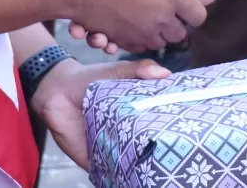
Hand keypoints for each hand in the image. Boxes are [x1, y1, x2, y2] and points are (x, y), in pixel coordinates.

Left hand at [30, 56, 169, 168]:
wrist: (56, 92)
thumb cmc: (88, 79)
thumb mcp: (116, 71)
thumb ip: (138, 70)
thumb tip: (165, 73)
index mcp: (136, 111)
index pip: (159, 122)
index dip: (173, 126)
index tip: (191, 130)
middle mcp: (128, 132)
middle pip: (149, 146)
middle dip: (162, 151)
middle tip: (181, 154)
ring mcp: (114, 147)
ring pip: (133, 162)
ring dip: (144, 166)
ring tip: (162, 171)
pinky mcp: (97, 160)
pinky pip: (112, 173)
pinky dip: (120, 177)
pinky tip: (134, 180)